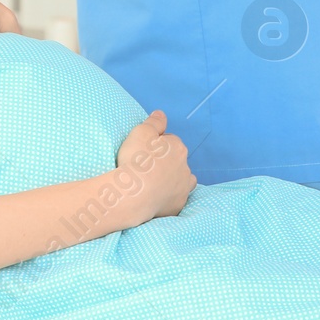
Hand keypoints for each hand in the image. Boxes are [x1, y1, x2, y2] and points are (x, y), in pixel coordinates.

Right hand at [113, 109, 195, 225]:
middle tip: (146, 167)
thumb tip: (161, 114)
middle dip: (166, 162)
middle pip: (177, 161)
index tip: (143, 152)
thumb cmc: (136, 160)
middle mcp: (185, 167)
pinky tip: (156, 197)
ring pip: (183, 180)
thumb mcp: (141, 132)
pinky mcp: (178, 206)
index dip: (156, 146)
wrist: (134, 194)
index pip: (170, 142)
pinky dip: (168, 197)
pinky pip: (175, 199)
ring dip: (174, 180)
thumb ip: (154, 122)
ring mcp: (183, 188)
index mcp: (178, 148)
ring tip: (156, 183)